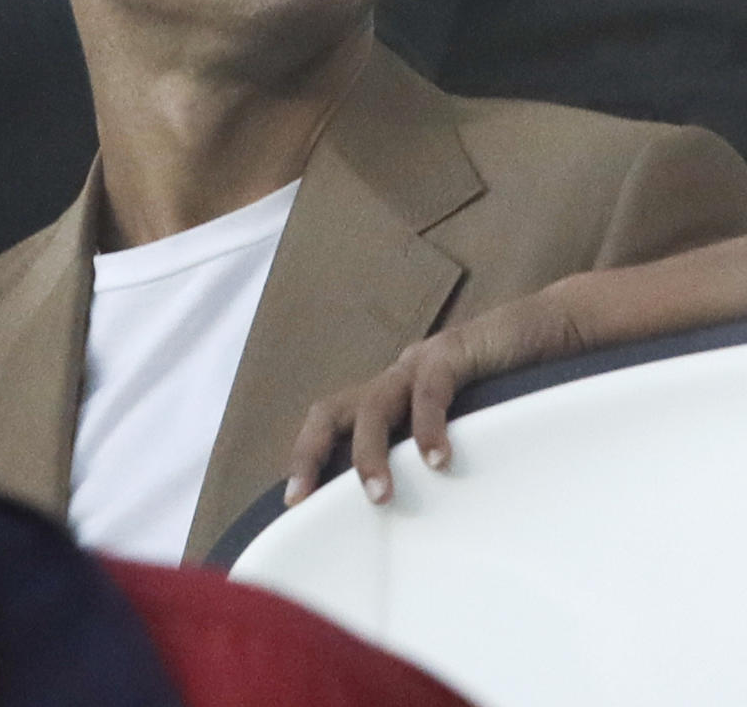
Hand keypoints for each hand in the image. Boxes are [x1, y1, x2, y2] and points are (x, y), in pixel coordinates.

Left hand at [284, 289, 584, 507]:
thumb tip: (420, 519)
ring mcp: (423, 362)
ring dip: (370, 453)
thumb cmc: (513, 386)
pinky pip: (431, 389)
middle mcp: (398, 377)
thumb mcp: (465, 428)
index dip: (309, 457)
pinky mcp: (456, 352)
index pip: (333, 422)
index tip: (293, 503)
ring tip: (379, 496)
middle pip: (333, 408)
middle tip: (304, 499)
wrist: (555, 329)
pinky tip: (438, 460)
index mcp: (395, 396)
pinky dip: (428, 426)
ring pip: (375, 404)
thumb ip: (435, 457)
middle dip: (311, 452)